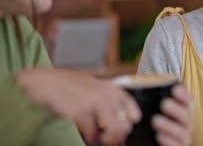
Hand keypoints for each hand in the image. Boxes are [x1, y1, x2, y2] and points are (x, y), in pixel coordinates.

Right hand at [16, 68, 140, 144]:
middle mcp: (108, 95)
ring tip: (99, 139)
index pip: (134, 112)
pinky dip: (90, 138)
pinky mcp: (82, 111)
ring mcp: (96, 102)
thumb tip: (120, 124)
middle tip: (110, 140)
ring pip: (114, 130)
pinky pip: (92, 133)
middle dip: (118, 137)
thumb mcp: (96, 89)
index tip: (122, 131)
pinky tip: (86, 135)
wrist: (47, 83)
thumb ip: (109, 103)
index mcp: (113, 89)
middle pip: (125, 125)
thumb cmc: (72, 88)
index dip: (129, 125)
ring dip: (107, 140)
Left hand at [151, 84, 192, 145]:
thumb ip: (150, 100)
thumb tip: (142, 84)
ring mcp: (183, 138)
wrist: (149, 142)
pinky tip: (158, 136)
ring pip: (182, 133)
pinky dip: (169, 141)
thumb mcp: (151, 109)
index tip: (175, 88)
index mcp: (183, 111)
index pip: (187, 101)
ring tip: (155, 120)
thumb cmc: (151, 123)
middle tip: (164, 103)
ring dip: (170, 126)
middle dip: (176, 109)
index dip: (183, 95)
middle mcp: (186, 124)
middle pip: (186, 116)